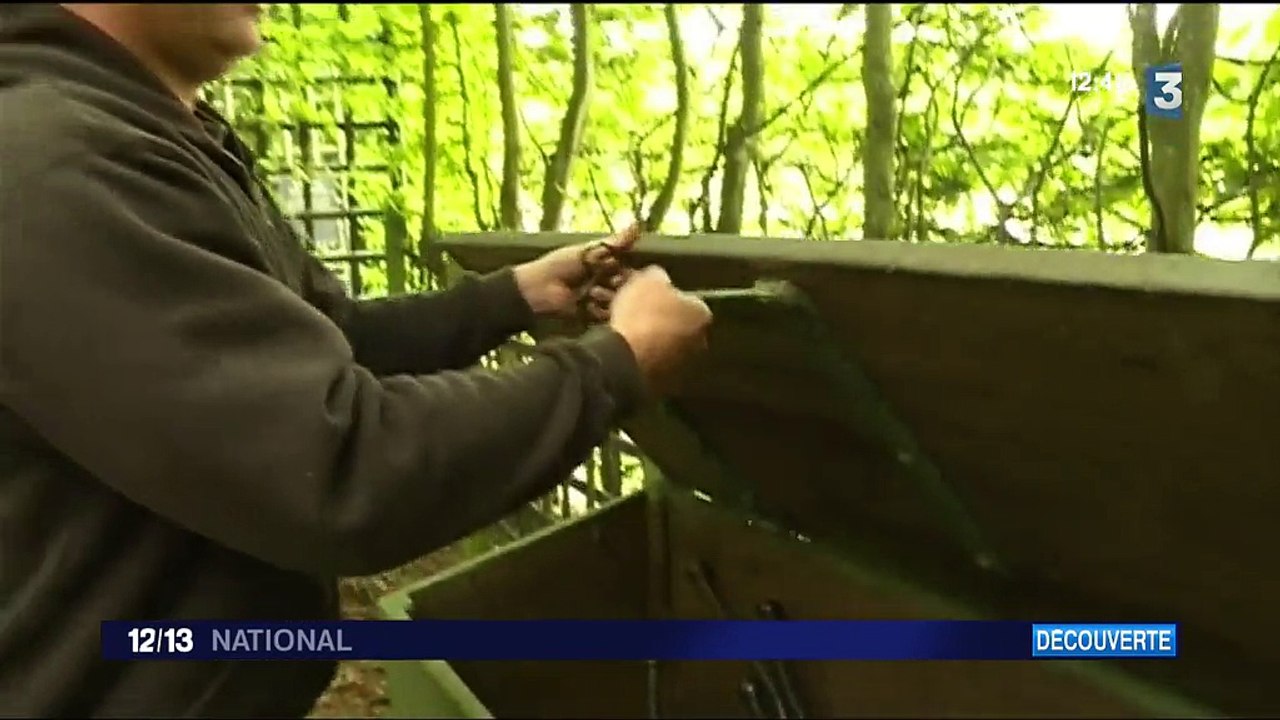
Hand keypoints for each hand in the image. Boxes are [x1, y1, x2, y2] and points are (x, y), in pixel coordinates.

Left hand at [512, 222, 639, 320]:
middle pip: (626, 288)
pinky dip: (599, 310)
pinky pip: (606, 316)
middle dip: (619, 286)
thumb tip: (638, 224)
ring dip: (608, 297)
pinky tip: (588, 304)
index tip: (624, 271)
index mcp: (607, 266)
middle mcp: (607, 283)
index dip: (628, 272)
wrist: (538, 288)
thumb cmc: (560, 264)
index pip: (628, 270)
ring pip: (618, 303)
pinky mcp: (593, 316)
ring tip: (594, 292)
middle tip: (612, 282)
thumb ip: (614, 242)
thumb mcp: (588, 250)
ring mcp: (600, 301)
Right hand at [609, 265, 712, 392]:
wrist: (627, 360)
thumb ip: (659, 276)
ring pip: (668, 348)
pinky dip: (644, 360)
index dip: (667, 297)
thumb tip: (661, 278)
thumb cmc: (642, 314)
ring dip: (653, 342)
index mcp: (703, 314)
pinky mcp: (666, 387)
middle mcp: (702, 342)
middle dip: (662, 321)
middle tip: (638, 316)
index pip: (688, 300)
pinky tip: (626, 353)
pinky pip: (655, 366)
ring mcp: (685, 367)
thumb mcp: (648, 280)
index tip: (649, 297)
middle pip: (680, 326)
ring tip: (628, 335)